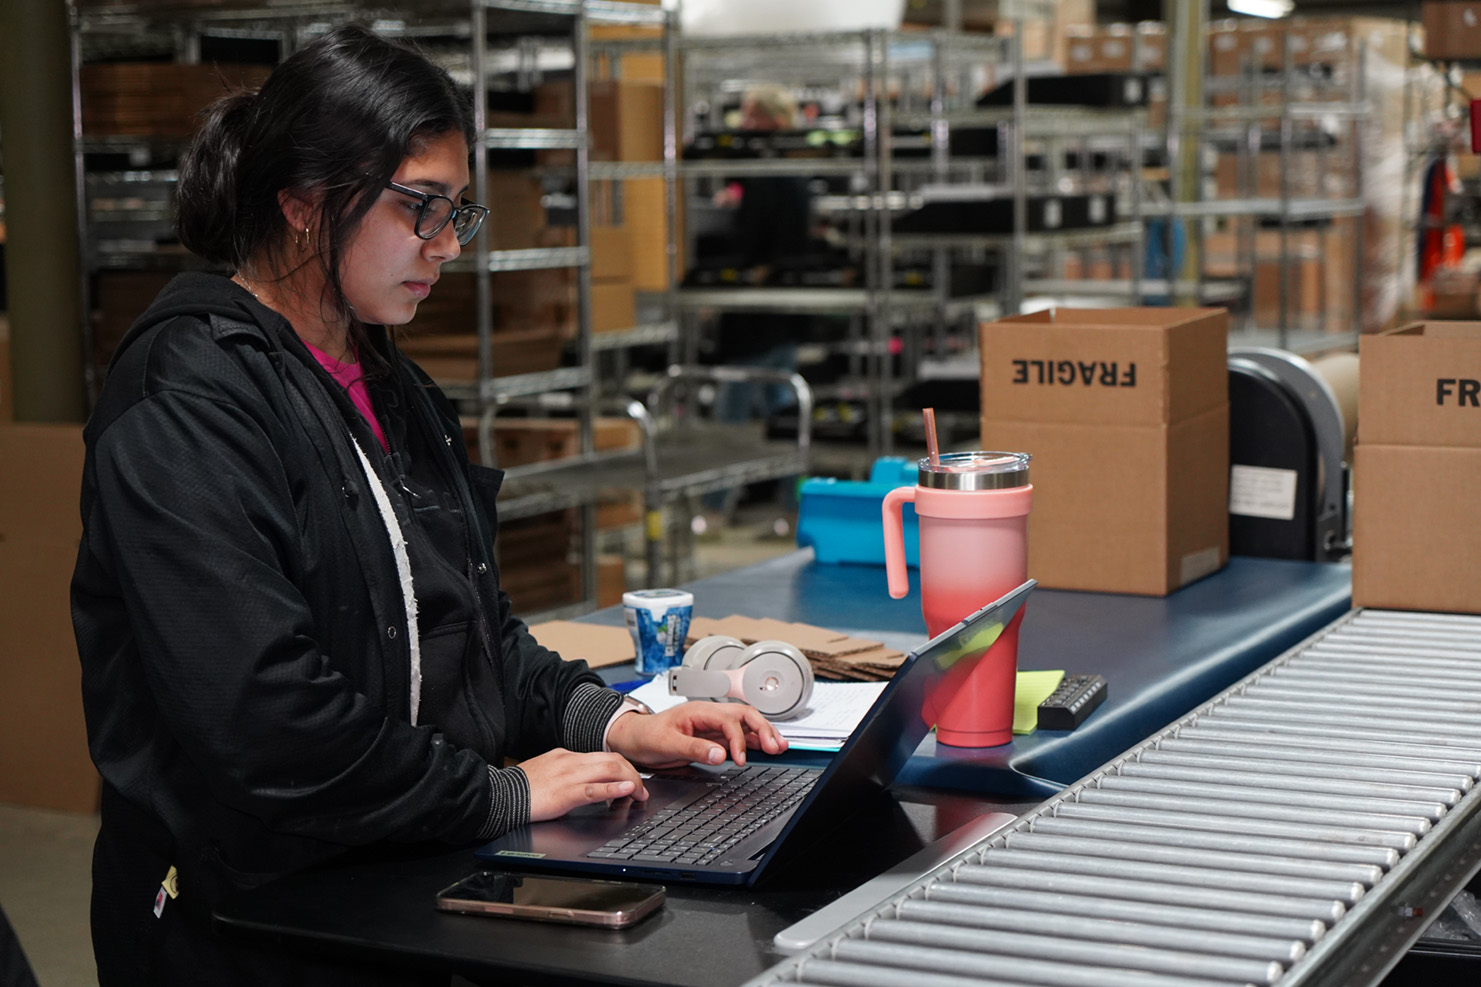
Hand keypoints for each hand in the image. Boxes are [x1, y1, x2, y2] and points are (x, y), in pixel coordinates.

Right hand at [518, 748, 650, 822]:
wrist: (501, 795)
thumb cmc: (521, 788)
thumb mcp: (548, 773)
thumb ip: (567, 774)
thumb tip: (586, 783)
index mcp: (567, 756)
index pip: (603, 756)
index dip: (623, 767)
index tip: (631, 779)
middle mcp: (571, 761)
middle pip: (612, 760)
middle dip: (632, 774)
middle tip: (641, 790)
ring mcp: (569, 776)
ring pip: (609, 770)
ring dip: (630, 781)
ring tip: (640, 794)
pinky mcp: (565, 794)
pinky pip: (594, 789)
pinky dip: (614, 789)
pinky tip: (627, 791)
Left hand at [605, 701, 788, 769]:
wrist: (633, 739)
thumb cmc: (646, 736)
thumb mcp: (666, 743)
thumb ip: (694, 749)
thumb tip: (720, 755)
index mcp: (699, 711)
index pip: (729, 720)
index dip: (738, 740)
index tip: (738, 760)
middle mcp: (709, 715)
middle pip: (745, 715)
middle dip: (763, 729)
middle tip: (776, 746)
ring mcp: (712, 726)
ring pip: (746, 725)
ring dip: (763, 734)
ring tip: (780, 746)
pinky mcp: (712, 738)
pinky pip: (738, 737)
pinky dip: (753, 742)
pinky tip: (764, 748)